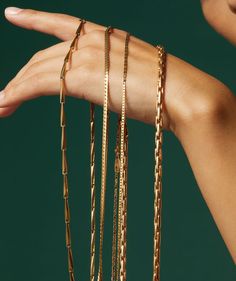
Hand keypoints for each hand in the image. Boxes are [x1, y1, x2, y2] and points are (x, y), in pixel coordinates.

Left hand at [0, 7, 169, 126]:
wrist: (182, 95)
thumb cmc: (166, 93)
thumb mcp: (133, 76)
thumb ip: (110, 76)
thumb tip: (97, 89)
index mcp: (105, 36)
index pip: (61, 24)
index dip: (33, 19)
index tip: (12, 15)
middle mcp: (91, 40)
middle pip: (42, 57)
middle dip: (19, 78)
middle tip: (4, 97)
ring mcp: (86, 55)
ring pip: (36, 71)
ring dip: (14, 89)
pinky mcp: (82, 75)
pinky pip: (39, 83)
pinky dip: (18, 93)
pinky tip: (5, 103)